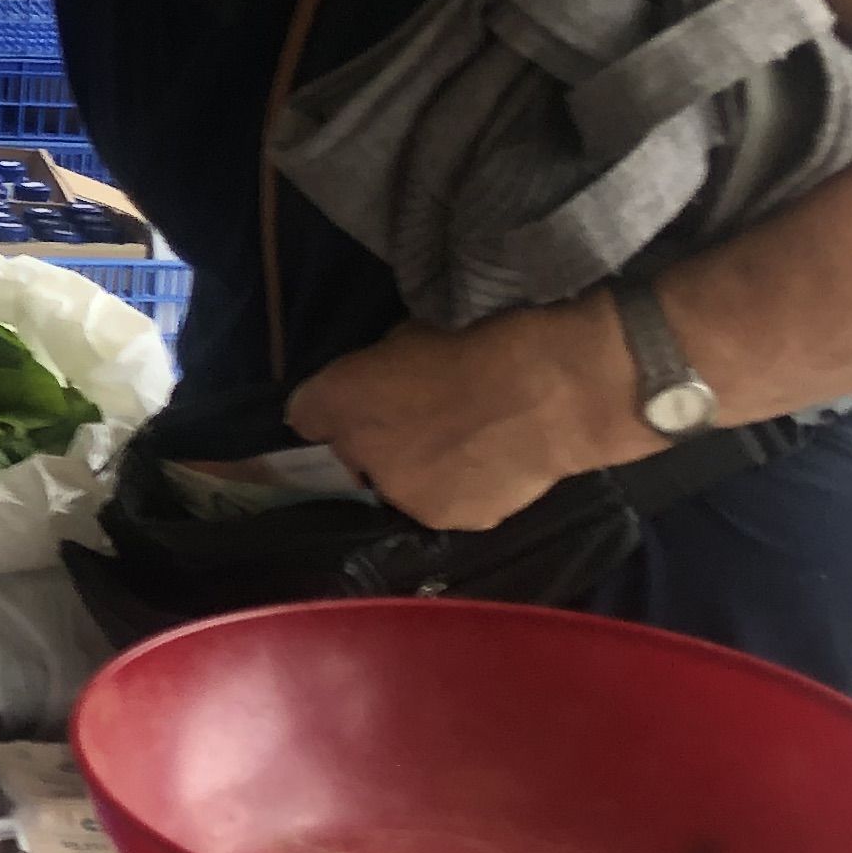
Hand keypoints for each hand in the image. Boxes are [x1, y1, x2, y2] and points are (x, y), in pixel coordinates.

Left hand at [282, 298, 650, 533]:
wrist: (547, 391)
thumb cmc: (481, 342)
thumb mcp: (411, 332)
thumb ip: (381, 364)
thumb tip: (381, 380)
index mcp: (338, 396)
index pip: (304, 415)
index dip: (334, 409)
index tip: (363, 401)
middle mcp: (356, 453)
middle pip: (354, 455)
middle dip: (380, 441)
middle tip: (427, 419)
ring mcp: (401, 494)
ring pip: (400, 485)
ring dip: (420, 470)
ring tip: (468, 443)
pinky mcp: (446, 521)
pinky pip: (446, 502)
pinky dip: (461, 487)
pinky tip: (493, 461)